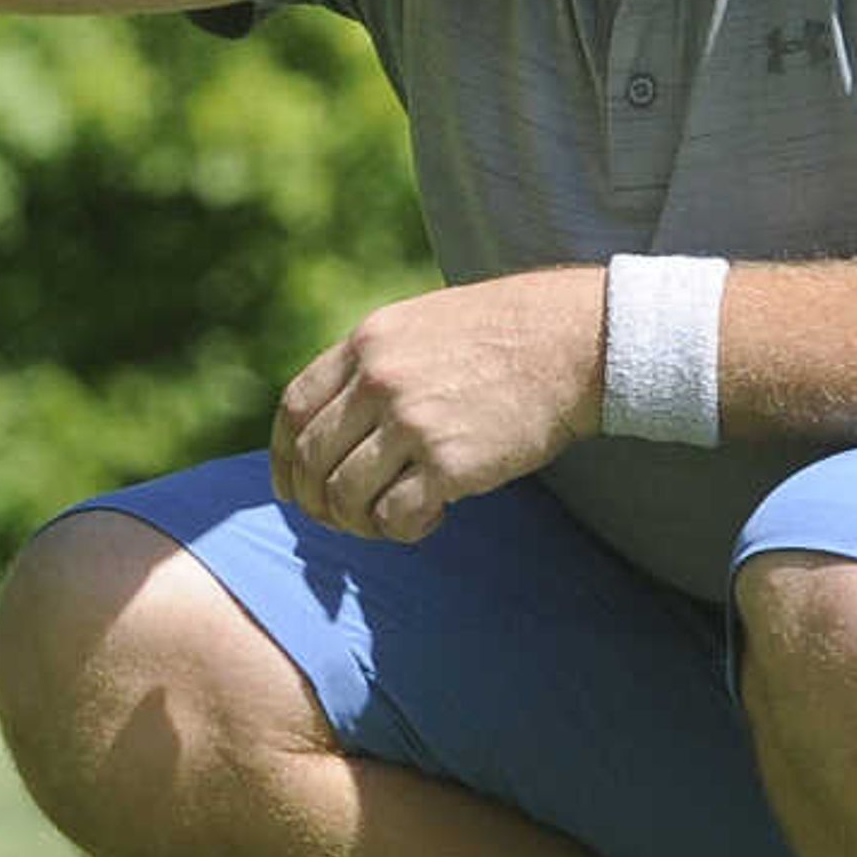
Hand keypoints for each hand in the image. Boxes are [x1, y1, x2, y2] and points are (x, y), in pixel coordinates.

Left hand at [270, 268, 606, 542]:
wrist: (573, 342)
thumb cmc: (506, 334)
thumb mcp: (422, 325)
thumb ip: (377, 365)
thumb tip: (339, 421)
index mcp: (367, 344)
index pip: (294, 409)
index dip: (284, 458)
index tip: (290, 487)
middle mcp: (379, 381)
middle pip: (313, 459)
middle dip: (316, 502)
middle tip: (340, 519)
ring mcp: (412, 423)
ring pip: (346, 496)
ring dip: (358, 522)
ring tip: (388, 520)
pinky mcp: (449, 463)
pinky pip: (395, 517)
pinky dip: (402, 530)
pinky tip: (432, 519)